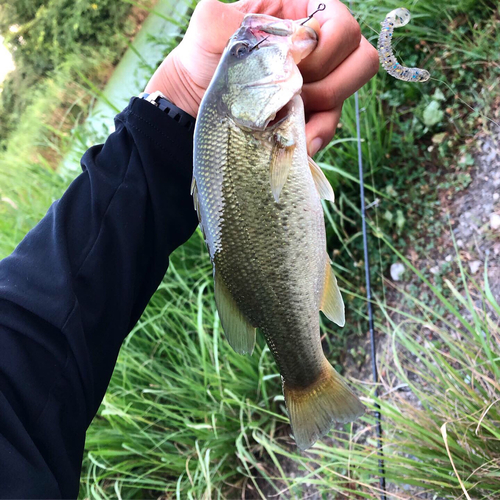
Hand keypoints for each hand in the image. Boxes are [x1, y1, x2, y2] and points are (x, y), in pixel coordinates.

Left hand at [145, 0, 378, 155]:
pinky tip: (295, 139)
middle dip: (326, 80)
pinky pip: (330, 126)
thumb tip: (294, 38)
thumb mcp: (210, 28)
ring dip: (321, 107)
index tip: (290, 62)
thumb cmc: (203, 57)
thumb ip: (240, 17)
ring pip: (348, 93)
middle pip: (360, 59)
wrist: (194, 102)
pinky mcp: (311, 115)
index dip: (324, 47)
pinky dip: (314, 134)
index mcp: (300, 15)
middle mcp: (318, 49)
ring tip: (286, 114)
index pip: (342, 23)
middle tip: (291, 90)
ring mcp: (318, 83)